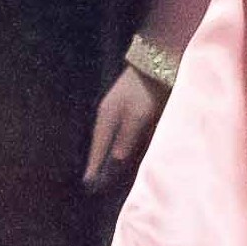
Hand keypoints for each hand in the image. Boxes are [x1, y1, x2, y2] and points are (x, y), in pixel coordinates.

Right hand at [82, 66, 164, 187]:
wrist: (157, 61)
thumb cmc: (146, 90)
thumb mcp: (138, 116)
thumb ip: (127, 138)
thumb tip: (115, 161)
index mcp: (106, 117)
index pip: (98, 147)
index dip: (94, 165)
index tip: (89, 184)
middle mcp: (109, 114)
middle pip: (103, 143)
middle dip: (100, 161)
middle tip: (97, 182)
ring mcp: (119, 109)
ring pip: (112, 137)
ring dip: (111, 152)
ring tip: (110, 170)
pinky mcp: (131, 105)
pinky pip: (122, 131)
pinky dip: (122, 142)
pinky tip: (126, 149)